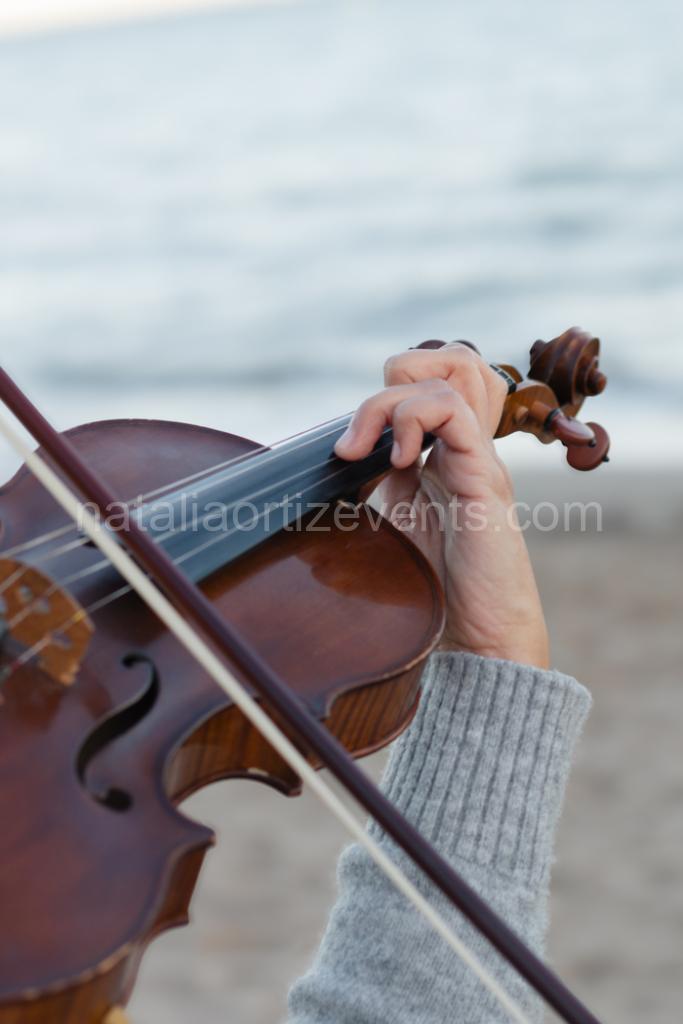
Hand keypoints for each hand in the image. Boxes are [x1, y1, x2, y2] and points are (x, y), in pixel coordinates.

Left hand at [334, 343, 549, 668]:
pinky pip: (455, 413)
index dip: (385, 393)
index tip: (347, 448)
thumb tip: (333, 456)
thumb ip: (373, 484)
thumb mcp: (391, 523)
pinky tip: (397, 462)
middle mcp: (465, 447)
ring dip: (390, 401)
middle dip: (396, 376)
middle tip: (359, 437)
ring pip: (454, 371)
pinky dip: (413, 421)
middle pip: (453, 358)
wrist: (479, 638)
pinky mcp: (484, 478)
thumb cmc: (438, 590)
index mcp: (443, 454)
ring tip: (367, 451)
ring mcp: (478, 458)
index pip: (428, 380)